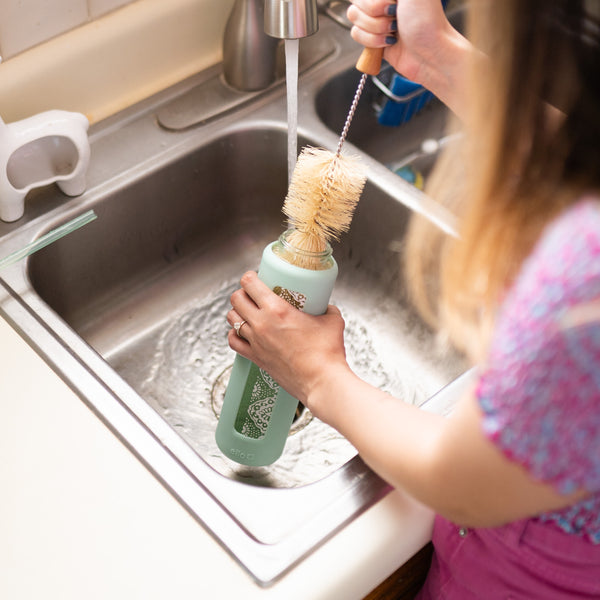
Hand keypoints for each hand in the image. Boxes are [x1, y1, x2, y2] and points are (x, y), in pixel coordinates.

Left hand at [226, 271, 350, 416]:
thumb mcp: (332, 321)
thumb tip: (326, 307)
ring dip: (237, 312)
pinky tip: (241, 332)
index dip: (249, 277)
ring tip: (247, 312)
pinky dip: (233, 334)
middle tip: (252, 294)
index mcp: (277, 309)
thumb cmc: (327, 352)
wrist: (322, 381)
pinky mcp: (256, 358)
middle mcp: (261, 323)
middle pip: (236, 299)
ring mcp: (256, 342)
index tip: (254, 277)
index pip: (250, 284)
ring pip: (231, 319)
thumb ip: (327, 309)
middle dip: (242, 293)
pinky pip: (233, 342)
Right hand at [347, 0, 470, 116]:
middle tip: (395, 18)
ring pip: (354, 18)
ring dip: (374, 29)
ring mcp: (377, 18)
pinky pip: (356, 35)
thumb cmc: (427, 20)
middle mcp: (384, 0)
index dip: (374, 1)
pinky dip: (372, 41)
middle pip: (356, 2)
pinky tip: (389, 42)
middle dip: (374, 14)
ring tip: (394, 32)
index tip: (392, 4)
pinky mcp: (373, 37)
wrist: (430, 54)